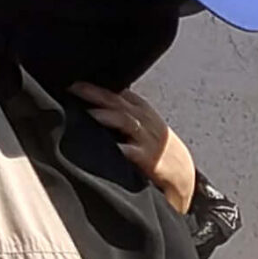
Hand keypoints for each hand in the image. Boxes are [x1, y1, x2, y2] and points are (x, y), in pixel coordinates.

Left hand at [74, 83, 196, 214]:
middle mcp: (145, 121)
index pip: (118, 93)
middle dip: (96, 94)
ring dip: (109, 117)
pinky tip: (115, 149)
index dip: (97, 86)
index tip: (74, 82)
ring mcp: (149, 140)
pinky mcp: (152, 161)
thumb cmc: (159, 150)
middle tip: (73, 88)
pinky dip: (126, 150)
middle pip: (118, 102)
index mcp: (142, 111)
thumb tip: (95, 107)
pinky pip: (138, 153)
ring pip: (128, 122)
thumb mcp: (144, 126)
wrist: (183, 176)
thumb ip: (124, 115)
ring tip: (90, 114)